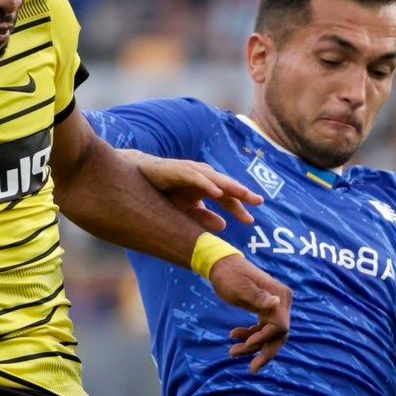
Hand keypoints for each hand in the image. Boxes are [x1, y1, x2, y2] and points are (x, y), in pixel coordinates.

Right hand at [124, 150, 260, 231]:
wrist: (138, 177)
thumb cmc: (163, 193)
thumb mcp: (184, 210)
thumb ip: (203, 217)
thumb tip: (224, 226)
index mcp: (205, 188)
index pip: (226, 198)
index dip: (238, 209)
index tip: (250, 221)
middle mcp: (202, 178)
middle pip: (226, 186)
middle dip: (242, 193)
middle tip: (258, 202)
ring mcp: (191, 172)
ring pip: (215, 179)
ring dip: (230, 186)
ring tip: (244, 194)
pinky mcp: (178, 170)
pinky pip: (196, 177)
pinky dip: (207, 184)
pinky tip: (217, 192)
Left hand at [209, 253, 291, 371]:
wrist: (221, 265)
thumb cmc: (229, 275)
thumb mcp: (240, 287)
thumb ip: (257, 297)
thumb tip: (275, 303)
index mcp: (279, 296)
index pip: (280, 326)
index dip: (265, 339)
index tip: (246, 344)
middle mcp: (281, 302)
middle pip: (278, 335)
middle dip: (265, 352)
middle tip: (252, 369)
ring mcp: (274, 307)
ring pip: (269, 335)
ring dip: (252, 346)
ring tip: (232, 352)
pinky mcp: (265, 310)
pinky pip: (262, 329)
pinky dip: (249, 336)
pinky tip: (233, 336)